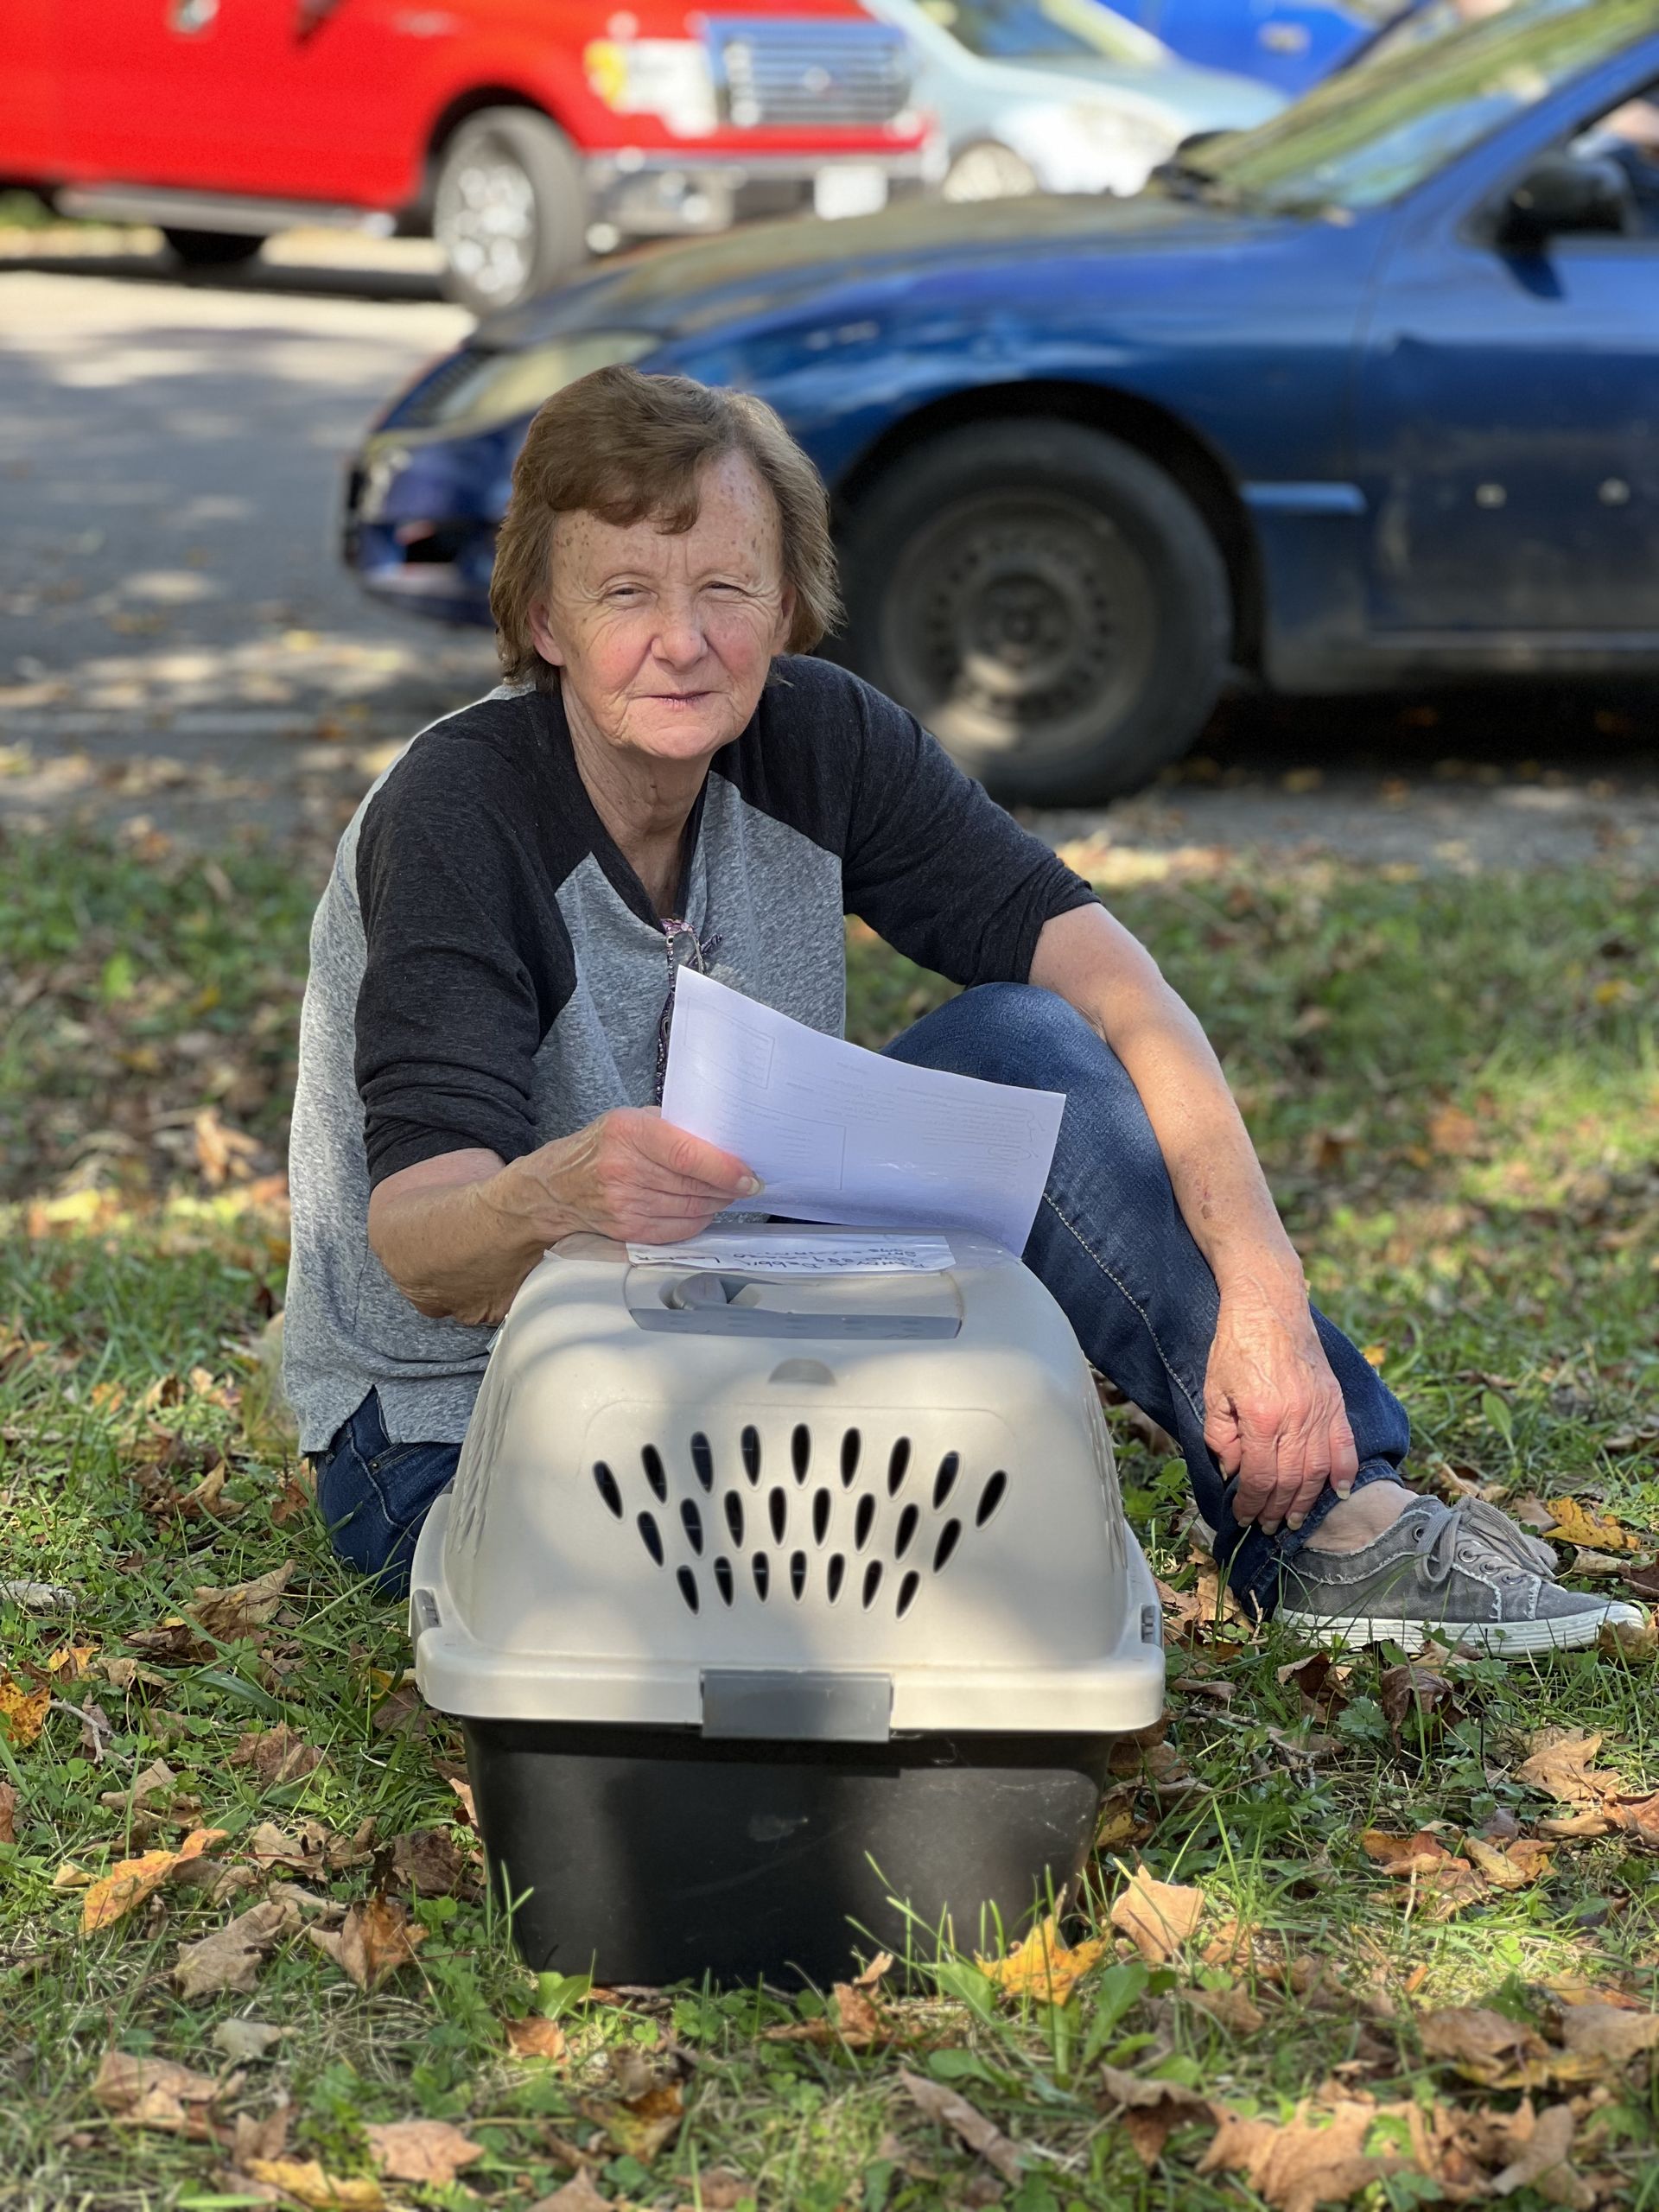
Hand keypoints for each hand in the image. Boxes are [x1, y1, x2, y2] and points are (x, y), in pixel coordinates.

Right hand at [509, 1107, 759, 1245]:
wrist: (556, 1187)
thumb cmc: (601, 1147)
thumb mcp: (632, 1120)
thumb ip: (674, 1127)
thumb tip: (724, 1141)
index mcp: (628, 1133)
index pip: (687, 1155)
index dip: (725, 1169)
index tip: (749, 1176)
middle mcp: (623, 1171)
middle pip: (694, 1187)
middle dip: (728, 1187)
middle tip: (746, 1182)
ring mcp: (624, 1206)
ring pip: (692, 1210)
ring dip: (717, 1203)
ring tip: (725, 1192)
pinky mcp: (629, 1231)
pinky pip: (680, 1230)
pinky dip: (699, 1220)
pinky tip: (703, 1208)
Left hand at [1202, 1291, 1358, 1534]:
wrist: (1270, 1306)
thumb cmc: (1235, 1346)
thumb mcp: (1213, 1391)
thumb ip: (1220, 1435)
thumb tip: (1233, 1471)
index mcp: (1261, 1418)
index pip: (1257, 1477)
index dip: (1249, 1503)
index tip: (1242, 1516)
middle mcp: (1295, 1419)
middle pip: (1289, 1480)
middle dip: (1275, 1509)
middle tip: (1267, 1526)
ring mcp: (1319, 1410)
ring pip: (1317, 1470)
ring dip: (1306, 1500)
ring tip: (1294, 1519)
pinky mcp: (1334, 1401)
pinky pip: (1344, 1445)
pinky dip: (1344, 1472)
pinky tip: (1338, 1492)